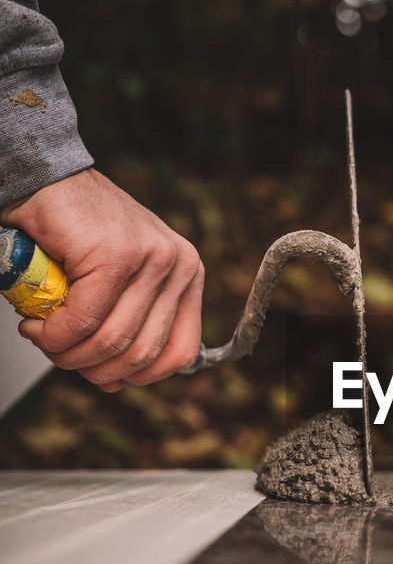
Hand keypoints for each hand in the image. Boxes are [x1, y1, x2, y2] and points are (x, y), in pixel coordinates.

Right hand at [0, 168, 203, 390]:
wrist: (45, 180)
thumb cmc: (76, 232)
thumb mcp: (116, 287)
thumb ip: (125, 329)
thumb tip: (118, 382)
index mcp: (186, 274)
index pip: (181, 352)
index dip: (138, 376)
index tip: (104, 374)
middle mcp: (178, 265)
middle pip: (142, 352)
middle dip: (94, 367)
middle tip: (61, 354)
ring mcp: (152, 258)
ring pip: (112, 341)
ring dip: (67, 353)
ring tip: (43, 338)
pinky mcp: (117, 255)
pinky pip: (83, 321)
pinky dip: (52, 335)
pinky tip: (35, 326)